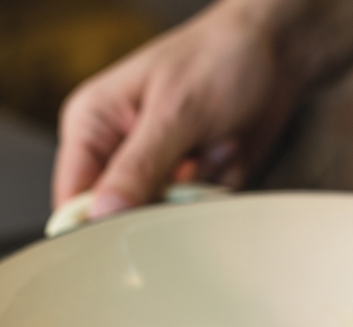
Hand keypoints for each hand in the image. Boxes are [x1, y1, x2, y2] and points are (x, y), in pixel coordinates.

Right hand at [53, 0, 352, 218]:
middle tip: (190, 179)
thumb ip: (139, 166)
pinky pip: (196, 214)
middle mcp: (117, 152)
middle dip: (158, 209)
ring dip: (197, 196)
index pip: (73, 198)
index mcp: (92, 125)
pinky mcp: (191, 181)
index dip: (93, 229)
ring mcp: (157, 170)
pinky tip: (230, 152)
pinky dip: (219, 193)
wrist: (279, 53)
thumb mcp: (177, 112)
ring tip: (217, 147)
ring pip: (162, 220)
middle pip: (119, 217)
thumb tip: (102, 214)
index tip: (123, 248)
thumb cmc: (219, 59)